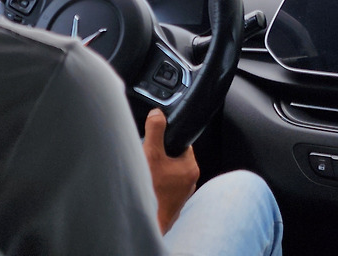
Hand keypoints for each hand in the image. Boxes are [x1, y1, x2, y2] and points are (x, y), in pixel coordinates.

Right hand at [143, 108, 198, 234]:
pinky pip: (165, 188)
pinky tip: (147, 186)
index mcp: (190, 167)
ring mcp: (181, 195)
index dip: (168, 139)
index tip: (157, 142)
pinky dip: (156, 185)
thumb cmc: (151, 192)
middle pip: (174, 158)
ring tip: (146, 173)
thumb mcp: (151, 154)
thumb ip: (155, 130)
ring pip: (169, 174)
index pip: (183, 144)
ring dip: (157, 171)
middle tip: (148, 159)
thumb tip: (157, 114)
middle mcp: (190, 181)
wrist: (147, 223)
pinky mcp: (172, 204)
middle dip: (160, 156)